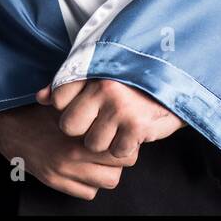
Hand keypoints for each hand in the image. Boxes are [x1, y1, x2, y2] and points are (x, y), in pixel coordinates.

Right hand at [0, 104, 136, 200]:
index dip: (124, 139)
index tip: (119, 133)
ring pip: (107, 182)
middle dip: (120, 157)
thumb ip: (88, 102)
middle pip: (120, 166)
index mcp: (79, 131)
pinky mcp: (54, 181)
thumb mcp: (65, 100)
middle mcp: (73, 154)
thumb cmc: (38, 109)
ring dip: (107, 172)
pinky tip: (84, 170)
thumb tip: (116, 103)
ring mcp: (64, 171)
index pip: (121, 143)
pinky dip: (90, 184)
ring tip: (100, 160)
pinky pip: (87, 193)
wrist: (6, 125)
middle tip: (113, 148)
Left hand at [36, 79, 185, 158]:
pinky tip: (133, 130)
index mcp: (94, 69)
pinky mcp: (137, 126)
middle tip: (102, 119)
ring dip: (106, 139)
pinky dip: (125, 146)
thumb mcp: (102, 72)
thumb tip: (40, 98)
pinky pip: (116, 151)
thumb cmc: (136, 78)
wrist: (180, 80)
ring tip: (120, 123)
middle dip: (83, 128)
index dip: (69, 107)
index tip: (85, 105)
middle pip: (70, 126)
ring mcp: (121, 108)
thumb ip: (69, 83)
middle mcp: (104, 87)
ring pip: (92, 143)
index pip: (59, 98)